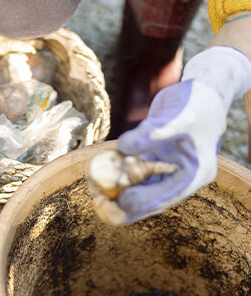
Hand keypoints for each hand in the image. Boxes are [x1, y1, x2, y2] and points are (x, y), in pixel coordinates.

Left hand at [115, 46, 250, 223]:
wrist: (200, 92)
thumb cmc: (196, 102)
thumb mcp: (178, 116)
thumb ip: (152, 134)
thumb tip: (123, 148)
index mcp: (195, 173)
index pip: (166, 197)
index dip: (141, 203)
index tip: (119, 202)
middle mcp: (181, 177)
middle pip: (150, 200)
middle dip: (125, 204)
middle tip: (99, 204)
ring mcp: (166, 171)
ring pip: (139, 189)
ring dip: (117, 192)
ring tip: (94, 192)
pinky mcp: (153, 162)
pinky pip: (133, 174)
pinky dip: (117, 175)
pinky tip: (98, 176)